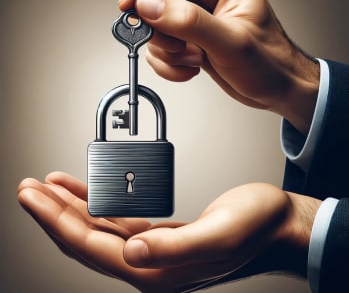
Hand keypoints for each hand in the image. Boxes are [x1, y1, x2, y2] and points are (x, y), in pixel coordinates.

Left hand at [18, 172, 320, 291]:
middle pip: (85, 239)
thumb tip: (133, 254)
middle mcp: (149, 264)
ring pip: (97, 229)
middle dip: (52, 213)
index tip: (33, 197)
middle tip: (28, 189)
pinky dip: (97, 205)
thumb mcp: (221, 234)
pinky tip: (84, 194)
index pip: (90, 246)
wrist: (274, 222)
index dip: (57, 221)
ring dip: (70, 208)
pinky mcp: (160, 234)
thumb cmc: (255, 226)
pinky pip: (116, 220)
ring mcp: (152, 250)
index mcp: (159, 269)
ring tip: (47, 188)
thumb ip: (176, 246)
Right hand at [119, 0, 318, 134]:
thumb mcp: (231, 41)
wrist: (276, 89)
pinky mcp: (189, 41)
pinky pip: (162, 48)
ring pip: (156, 26)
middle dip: (158, 26)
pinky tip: (191, 68)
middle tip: (171, 44)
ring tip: (192, 58)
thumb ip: (189, 21)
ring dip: (166, 49)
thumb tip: (150, 5)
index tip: (129, 4)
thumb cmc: (270, 62)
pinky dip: (169, 64)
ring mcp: (195, 20)